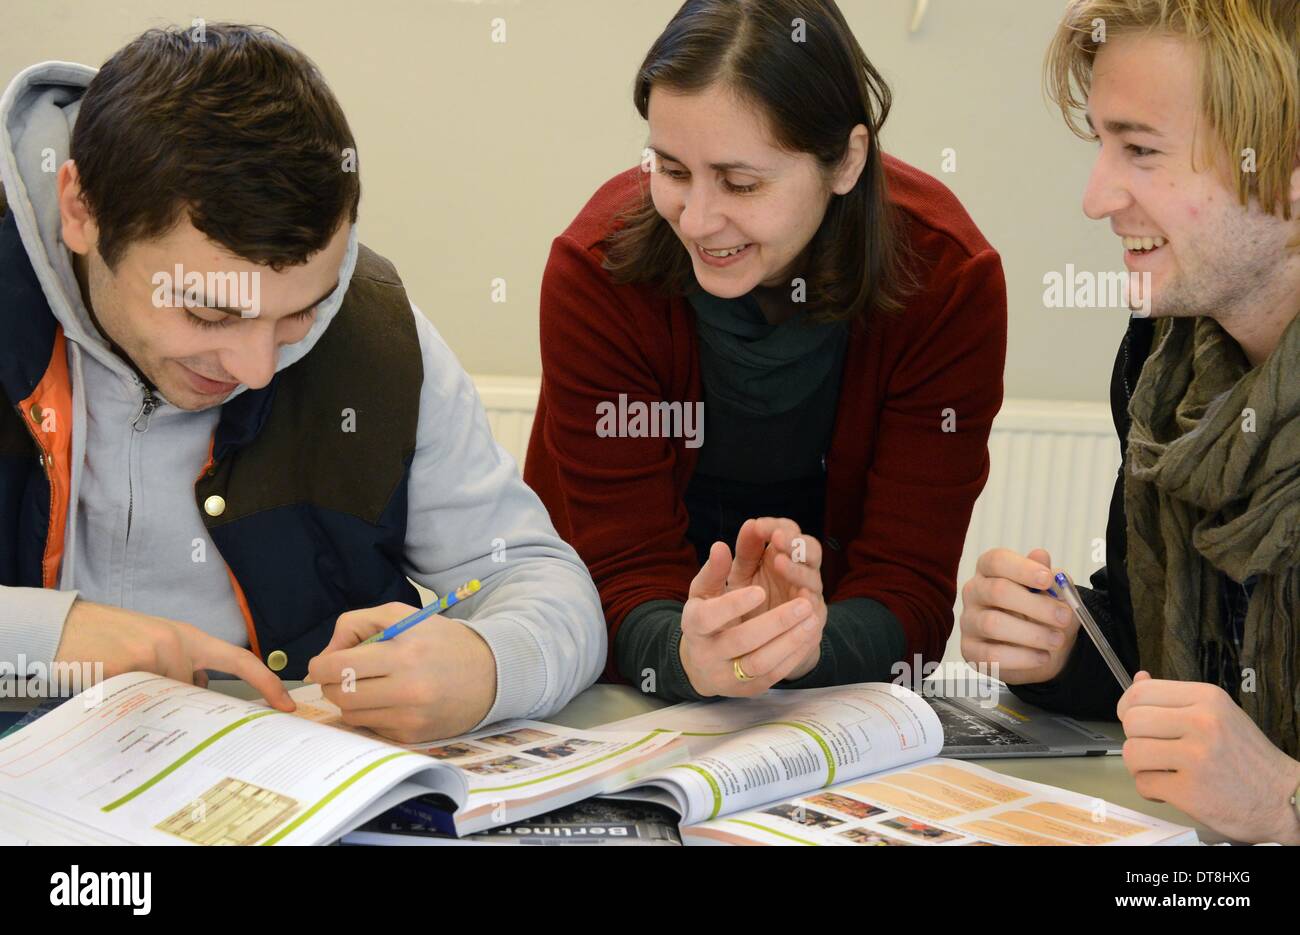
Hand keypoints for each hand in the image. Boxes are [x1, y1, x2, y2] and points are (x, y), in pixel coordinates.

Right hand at [53, 599, 294, 710]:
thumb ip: (182, 665)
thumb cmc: (104, 641)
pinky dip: (125, 704)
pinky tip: (107, 683)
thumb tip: (203, 690)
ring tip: (119, 678)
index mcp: (187, 637)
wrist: (57, 627)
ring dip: (147, 703)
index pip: (239, 660)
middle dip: (180, 705)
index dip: (266, 683)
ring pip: (169, 702)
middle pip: (197, 694)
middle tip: (149, 695)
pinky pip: (140, 703)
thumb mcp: (153, 645)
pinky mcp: (129, 666)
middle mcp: (178, 643)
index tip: (286, 705)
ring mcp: (155, 653)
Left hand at [307, 602, 496, 742]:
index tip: (323, 662)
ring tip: (365, 685)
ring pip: (351, 714)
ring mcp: (410, 718)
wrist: (490, 674)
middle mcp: (407, 690)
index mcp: (404, 654)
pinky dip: (370, 714)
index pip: (338, 667)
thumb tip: (326, 654)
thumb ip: (357, 623)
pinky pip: (371, 728)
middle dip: (332, 682)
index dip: (320, 664)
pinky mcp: (412, 736)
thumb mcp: (403, 614)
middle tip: (342, 673)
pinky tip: (386, 700)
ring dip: (348, 700)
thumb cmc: (441, 641)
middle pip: (339, 694)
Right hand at [679, 539, 821, 697]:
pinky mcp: (749, 689)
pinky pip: (775, 674)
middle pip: (741, 642)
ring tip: (812, 619)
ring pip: (761, 663)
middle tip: (803, 603)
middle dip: (775, 623)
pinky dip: (795, 654)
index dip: (733, 605)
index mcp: (694, 626)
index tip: (759, 589)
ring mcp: (728, 676)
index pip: (709, 618)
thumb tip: (721, 546)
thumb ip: (715, 570)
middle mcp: (708, 654)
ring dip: (790, 641)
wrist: (702, 666)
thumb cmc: (707, 619)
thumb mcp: (704, 593)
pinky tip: (810, 634)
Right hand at [959, 547, 1076, 683]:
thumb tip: (1041, 557)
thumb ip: (1049, 576)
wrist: (1041, 649)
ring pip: (993, 624)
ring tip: (1057, 640)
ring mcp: (968, 621)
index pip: (996, 561)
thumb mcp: (1054, 593)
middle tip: (1063, 617)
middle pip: (997, 591)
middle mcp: (974, 592)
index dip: (1022, 569)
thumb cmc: (1043, 613)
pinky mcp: (970, 650)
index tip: (1048, 579)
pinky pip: (991, 655)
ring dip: (1032, 634)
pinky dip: (1022, 658)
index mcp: (990, 571)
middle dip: (1036, 605)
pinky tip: (1042, 656)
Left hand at [1118, 671, 1299, 843]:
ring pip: (1131, 752)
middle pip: (1131, 721)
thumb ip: (1176, 698)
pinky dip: (1150, 790)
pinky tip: (1170, 790)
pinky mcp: (1190, 791)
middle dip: (1135, 738)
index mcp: (1207, 698)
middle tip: (1153, 750)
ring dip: (1140, 766)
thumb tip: (1139, 677)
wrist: (1284, 798)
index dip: (1127, 708)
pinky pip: (1143, 784)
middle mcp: (1202, 722)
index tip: (1134, 719)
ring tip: (1161, 770)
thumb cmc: (1247, 757)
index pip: (1140, 692)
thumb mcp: (1218, 714)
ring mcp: (1196, 757)